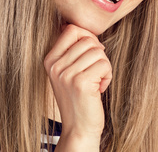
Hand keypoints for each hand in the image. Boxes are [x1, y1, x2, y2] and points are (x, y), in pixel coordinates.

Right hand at [44, 24, 111, 146]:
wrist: (78, 128)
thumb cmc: (79, 98)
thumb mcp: (69, 72)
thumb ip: (74, 51)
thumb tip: (86, 31)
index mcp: (50, 60)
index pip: (71, 29)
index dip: (88, 37)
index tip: (92, 53)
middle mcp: (55, 66)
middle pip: (88, 40)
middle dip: (99, 54)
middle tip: (96, 71)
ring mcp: (66, 74)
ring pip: (98, 52)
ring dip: (104, 66)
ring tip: (97, 81)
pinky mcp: (81, 82)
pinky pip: (104, 64)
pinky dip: (107, 75)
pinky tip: (99, 88)